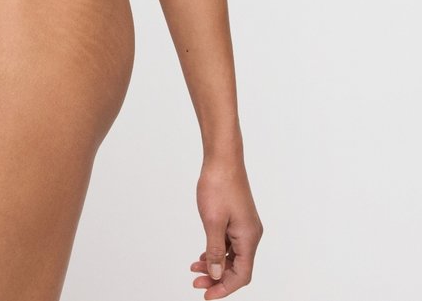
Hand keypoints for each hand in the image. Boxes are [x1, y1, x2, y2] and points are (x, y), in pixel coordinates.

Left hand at [191, 154, 262, 296]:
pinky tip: (204, 254)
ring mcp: (245, 225)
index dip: (224, 288)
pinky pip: (230, 243)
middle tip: (197, 282)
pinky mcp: (238, 218)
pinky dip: (218, 251)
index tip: (207, 294)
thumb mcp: (213, 222)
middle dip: (218, 278)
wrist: (223, 158)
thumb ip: (215, 251)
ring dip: (216, 264)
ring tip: (195, 269)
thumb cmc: (219, 185)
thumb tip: (216, 275)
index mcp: (249, 237)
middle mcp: (251, 234)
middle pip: (238, 267)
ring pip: (233, 255)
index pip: (241, 275)